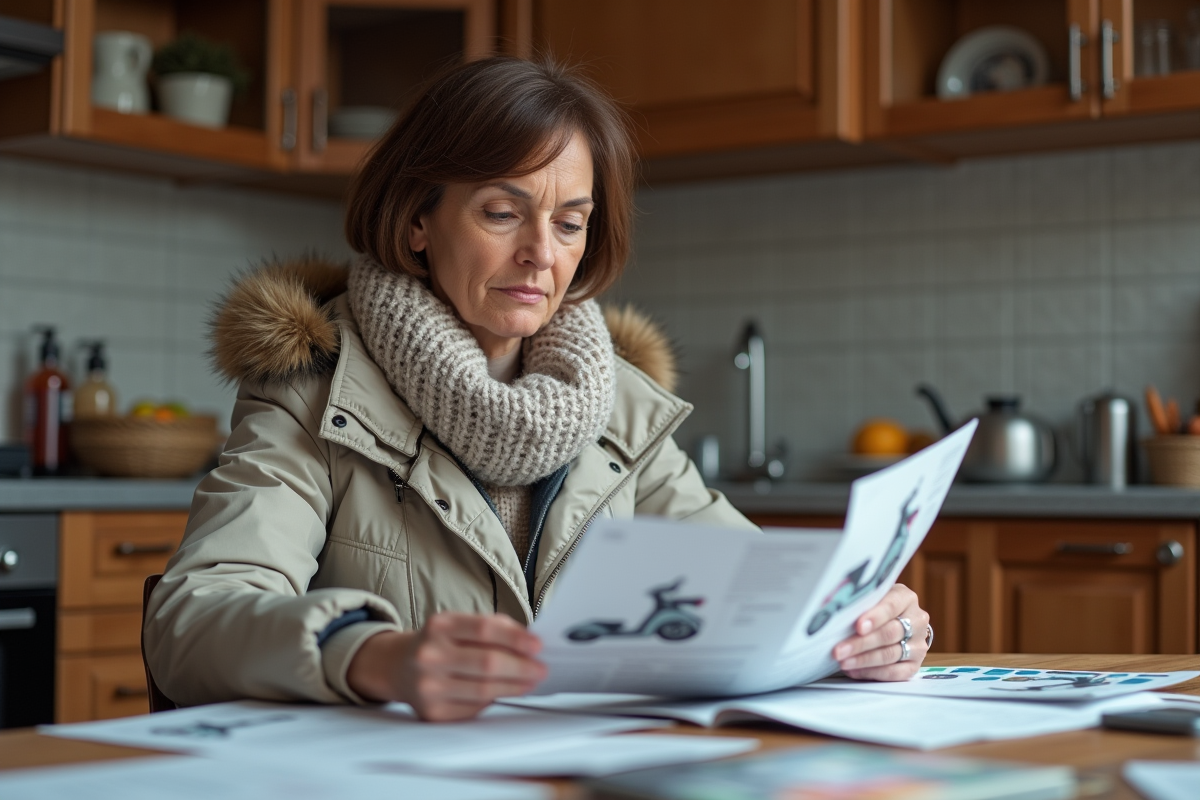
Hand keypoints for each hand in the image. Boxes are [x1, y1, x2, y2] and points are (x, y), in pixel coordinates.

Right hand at [346, 613, 546, 720]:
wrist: (398, 667)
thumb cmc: (437, 643)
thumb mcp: (458, 624)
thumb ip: (492, 628)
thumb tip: (528, 643)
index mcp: (439, 626)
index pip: (484, 629)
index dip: (515, 638)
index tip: (537, 645)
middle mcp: (430, 655)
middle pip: (488, 663)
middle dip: (522, 667)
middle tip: (540, 668)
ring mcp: (429, 686)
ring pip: (485, 690)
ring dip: (515, 686)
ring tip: (530, 681)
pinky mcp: (432, 712)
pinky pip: (475, 707)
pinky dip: (493, 699)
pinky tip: (503, 692)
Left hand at [831, 584, 928, 680]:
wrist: (898, 622)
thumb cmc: (877, 607)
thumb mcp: (873, 597)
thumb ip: (861, 602)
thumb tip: (837, 613)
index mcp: (906, 599)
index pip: (891, 606)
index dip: (874, 617)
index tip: (858, 626)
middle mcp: (917, 621)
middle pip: (889, 633)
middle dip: (861, 643)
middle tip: (839, 650)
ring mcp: (918, 645)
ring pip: (890, 654)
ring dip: (863, 660)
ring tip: (843, 662)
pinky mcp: (914, 665)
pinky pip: (895, 673)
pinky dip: (872, 673)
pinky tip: (854, 671)